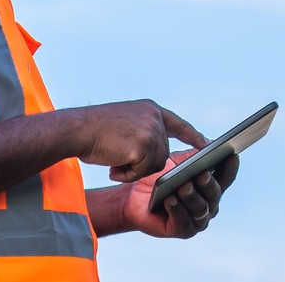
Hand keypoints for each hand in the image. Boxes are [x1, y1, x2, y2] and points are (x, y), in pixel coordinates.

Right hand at [71, 101, 208, 182]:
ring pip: (154, 164)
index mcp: (150, 109)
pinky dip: (127, 175)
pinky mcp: (145, 146)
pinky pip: (143, 172)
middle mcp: (155, 117)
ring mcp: (151, 130)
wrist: (77, 129)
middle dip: (141, 162)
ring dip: (133, 169)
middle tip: (117, 157)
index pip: (177, 124)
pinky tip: (112, 167)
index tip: (206, 144)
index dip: (192, 136)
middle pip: (162, 153)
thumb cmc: (94, 130)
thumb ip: (143, 132)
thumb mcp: (125, 123)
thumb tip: (156, 153)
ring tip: (113, 160)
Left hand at [117, 150, 240, 238]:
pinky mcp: (182, 230)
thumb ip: (194, 154)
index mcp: (212, 186)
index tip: (231, 155)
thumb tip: (210, 144)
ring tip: (183, 187)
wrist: (136, 194)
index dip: (230, 167)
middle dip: (209, 184)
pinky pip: (183, 221)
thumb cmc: (160, 177)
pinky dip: (177, 210)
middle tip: (202, 174)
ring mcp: (197, 220)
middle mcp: (209, 205)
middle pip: (214, 194)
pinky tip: (171, 200)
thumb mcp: (178, 162)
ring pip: (200, 208)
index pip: (226, 177)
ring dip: (192, 197)